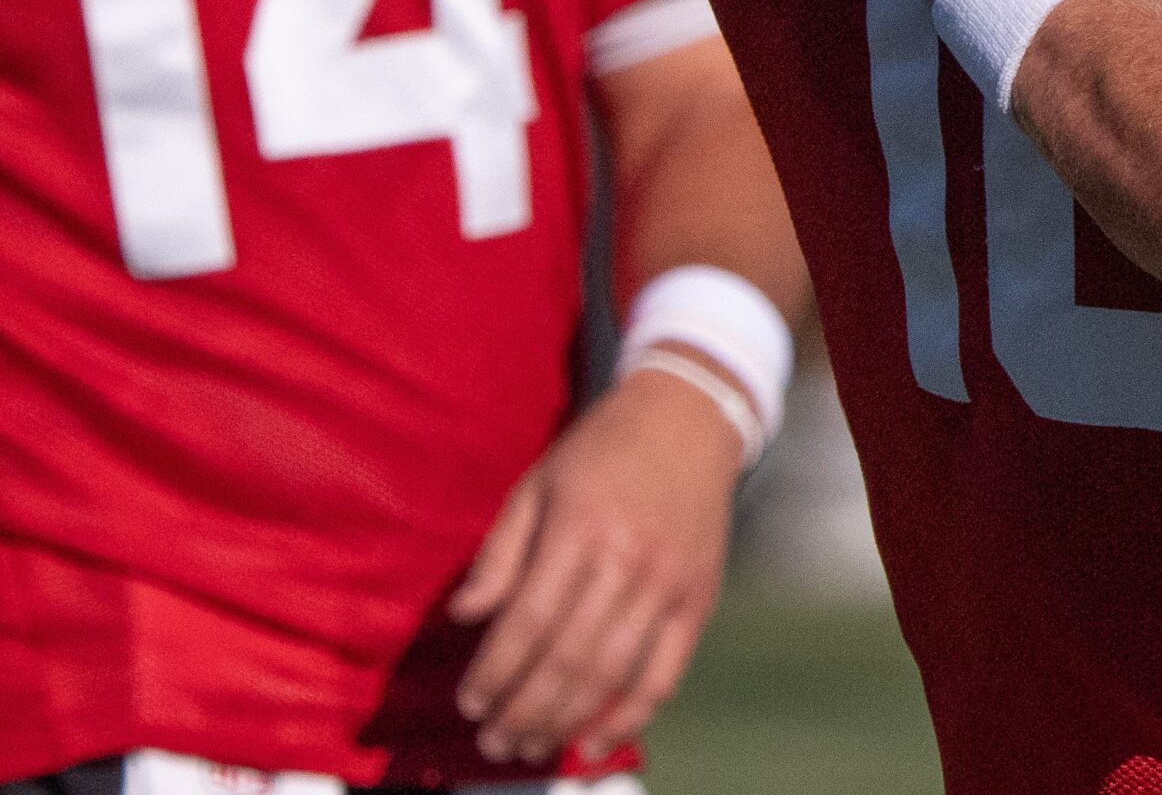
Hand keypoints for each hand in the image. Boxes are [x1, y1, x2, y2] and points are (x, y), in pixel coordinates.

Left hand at [450, 366, 742, 766]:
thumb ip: (501, 550)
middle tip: (493, 742)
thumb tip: (464, 614)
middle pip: (568, 657)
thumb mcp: (540, 480)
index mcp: (580, 524)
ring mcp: (667, 582)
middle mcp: (627, 558)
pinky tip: (593, 739)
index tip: (469, 702)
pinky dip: (629, 717)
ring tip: (529, 746)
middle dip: (523, 710)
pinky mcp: (697, 599)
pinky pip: (663, 676)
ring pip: (611, 675)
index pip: (530, 618)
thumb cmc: (602, 447)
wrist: (689, 415)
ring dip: (565, 722)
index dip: (496, 669)